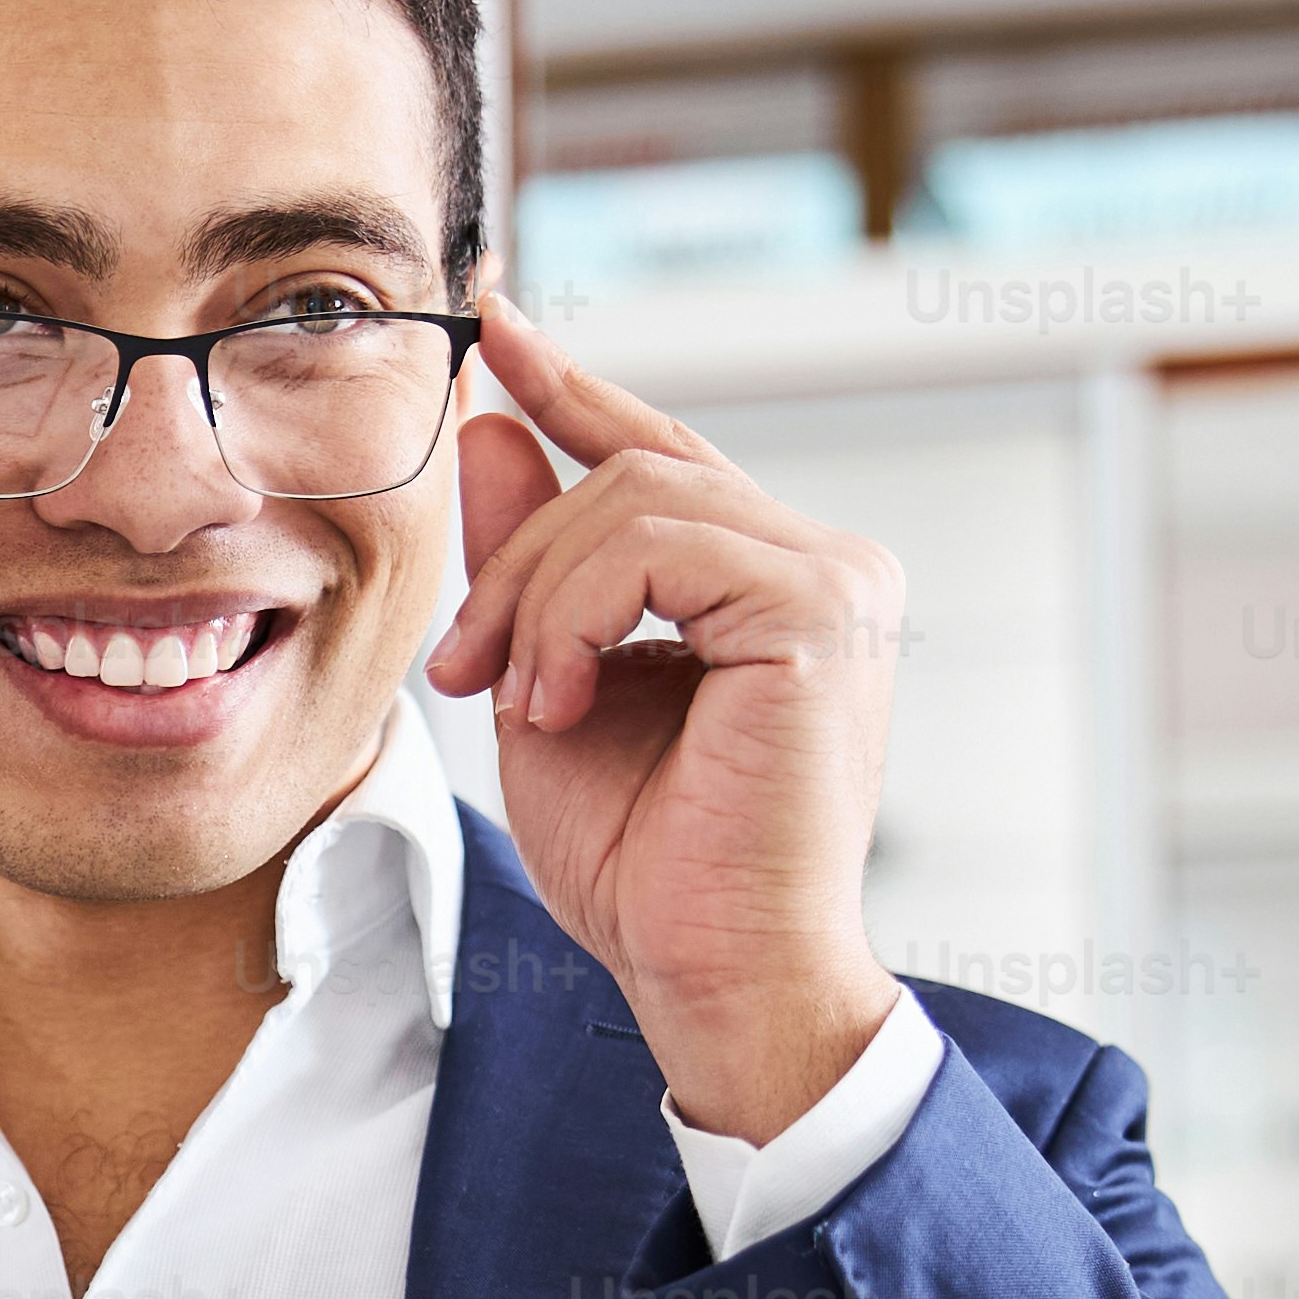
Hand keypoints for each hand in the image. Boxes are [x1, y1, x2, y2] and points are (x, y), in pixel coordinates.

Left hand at [421, 290, 906, 1141]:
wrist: (711, 974)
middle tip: (461, 669)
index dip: (571, 384)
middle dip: (518, 561)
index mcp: (772, 584)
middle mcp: (825, 565)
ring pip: (633, 500)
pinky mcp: (822, 611)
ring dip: (537, 600)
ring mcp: (837, 580)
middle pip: (630, 473)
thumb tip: (494, 427)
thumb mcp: (552, 685)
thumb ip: (535, 562)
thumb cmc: (648, 867)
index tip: (494, 323)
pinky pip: (656, 545)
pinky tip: (559, 701)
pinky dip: (576, 616)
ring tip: (515, 699)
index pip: (658, 454)